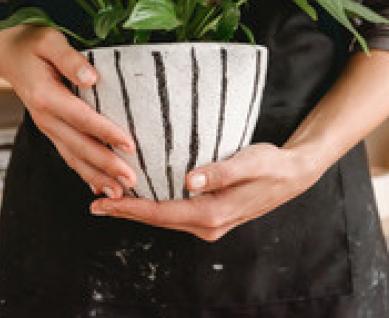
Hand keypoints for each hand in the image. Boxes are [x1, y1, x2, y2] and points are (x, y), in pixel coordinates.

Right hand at [0, 25, 137, 197]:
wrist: (4, 52)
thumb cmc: (31, 41)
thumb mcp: (49, 40)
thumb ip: (69, 58)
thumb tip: (91, 77)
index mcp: (46, 95)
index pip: (82, 118)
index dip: (107, 133)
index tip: (130, 146)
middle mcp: (45, 117)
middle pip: (79, 146)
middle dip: (106, 166)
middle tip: (132, 181)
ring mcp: (46, 126)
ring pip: (73, 157)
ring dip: (96, 177)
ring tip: (120, 193)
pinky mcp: (50, 129)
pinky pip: (68, 155)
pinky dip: (84, 173)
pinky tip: (100, 186)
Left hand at [89, 143, 321, 240]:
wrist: (294, 175)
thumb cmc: (271, 165)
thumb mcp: (249, 162)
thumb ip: (220, 171)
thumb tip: (189, 180)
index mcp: (213, 214)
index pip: (161, 213)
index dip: (130, 208)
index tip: (103, 202)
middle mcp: (208, 225)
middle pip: (157, 220)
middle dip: (125, 212)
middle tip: (94, 201)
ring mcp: (210, 224)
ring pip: (164, 219)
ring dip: (137, 210)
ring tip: (109, 198)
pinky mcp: (211, 216)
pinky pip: (175, 215)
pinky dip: (154, 207)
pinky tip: (142, 195)